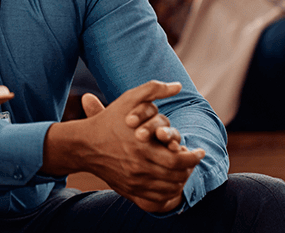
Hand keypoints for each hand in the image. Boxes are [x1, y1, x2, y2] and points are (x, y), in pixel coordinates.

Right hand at [54, 81, 204, 212]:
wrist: (84, 145)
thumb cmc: (108, 120)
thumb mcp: (128, 99)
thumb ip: (153, 90)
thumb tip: (178, 85)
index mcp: (142, 148)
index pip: (179, 160)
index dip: (194, 156)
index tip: (200, 151)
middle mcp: (139, 168)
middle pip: (177, 176)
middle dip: (191, 168)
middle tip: (194, 160)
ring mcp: (134, 182)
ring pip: (169, 189)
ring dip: (182, 180)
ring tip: (185, 170)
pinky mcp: (129, 191)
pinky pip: (156, 199)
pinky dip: (169, 192)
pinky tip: (171, 181)